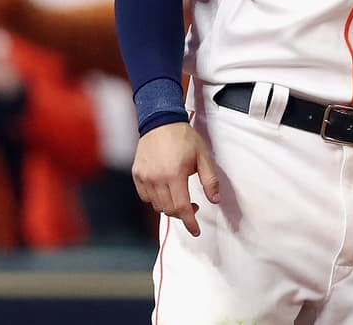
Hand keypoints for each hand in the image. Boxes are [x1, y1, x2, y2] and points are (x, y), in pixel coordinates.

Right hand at [132, 122, 220, 236]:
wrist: (161, 121)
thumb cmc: (183, 137)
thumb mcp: (202, 156)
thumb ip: (210, 180)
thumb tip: (215, 200)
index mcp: (175, 174)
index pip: (182, 208)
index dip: (190, 222)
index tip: (196, 230)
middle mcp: (157, 178)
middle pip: (169, 209)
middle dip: (182, 213)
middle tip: (192, 205)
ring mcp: (145, 176)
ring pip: (156, 205)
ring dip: (169, 206)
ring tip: (178, 194)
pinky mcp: (137, 174)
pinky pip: (145, 197)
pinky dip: (155, 199)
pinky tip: (164, 189)